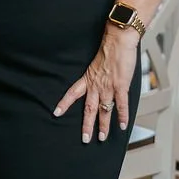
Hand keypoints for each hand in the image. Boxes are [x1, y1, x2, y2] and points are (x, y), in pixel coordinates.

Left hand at [53, 25, 137, 142]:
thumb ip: (97, 75)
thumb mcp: (97, 63)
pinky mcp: (121, 86)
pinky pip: (121, 105)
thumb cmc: (110, 49)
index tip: (56, 113)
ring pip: (104, 110)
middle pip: (89, 109)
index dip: (64, 103)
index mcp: (88, 78)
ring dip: (103, 125)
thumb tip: (99, 81)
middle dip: (86, 125)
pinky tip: (122, 126)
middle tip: (85, 138)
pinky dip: (122, 116)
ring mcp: (108, 87)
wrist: (119, 40)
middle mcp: (96, 85)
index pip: (72, 93)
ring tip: (102, 138)